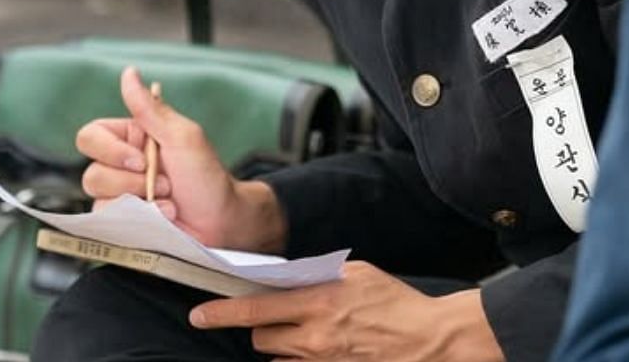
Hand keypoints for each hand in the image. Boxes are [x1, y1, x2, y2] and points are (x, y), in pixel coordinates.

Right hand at [74, 66, 285, 251]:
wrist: (223, 221)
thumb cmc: (207, 176)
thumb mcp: (182, 137)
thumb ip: (149, 109)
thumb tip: (129, 73)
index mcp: (131, 139)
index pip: (91, 136)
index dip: (109, 150)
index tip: (141, 160)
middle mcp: (121, 166)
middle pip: (91, 172)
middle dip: (129, 182)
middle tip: (164, 183)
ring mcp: (121, 197)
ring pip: (97, 199)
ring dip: (139, 201)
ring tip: (170, 202)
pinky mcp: (124, 223)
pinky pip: (108, 222)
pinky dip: (137, 221)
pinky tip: (162, 219)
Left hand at [189, 261, 502, 361]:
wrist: (429, 340)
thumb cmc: (396, 302)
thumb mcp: (356, 274)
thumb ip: (319, 277)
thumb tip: (290, 280)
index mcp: (319, 303)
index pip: (255, 310)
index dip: (221, 313)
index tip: (199, 315)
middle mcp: (314, 337)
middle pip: (261, 338)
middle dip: (263, 327)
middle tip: (282, 316)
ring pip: (277, 357)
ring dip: (283, 345)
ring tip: (310, 332)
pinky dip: (300, 360)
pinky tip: (320, 348)